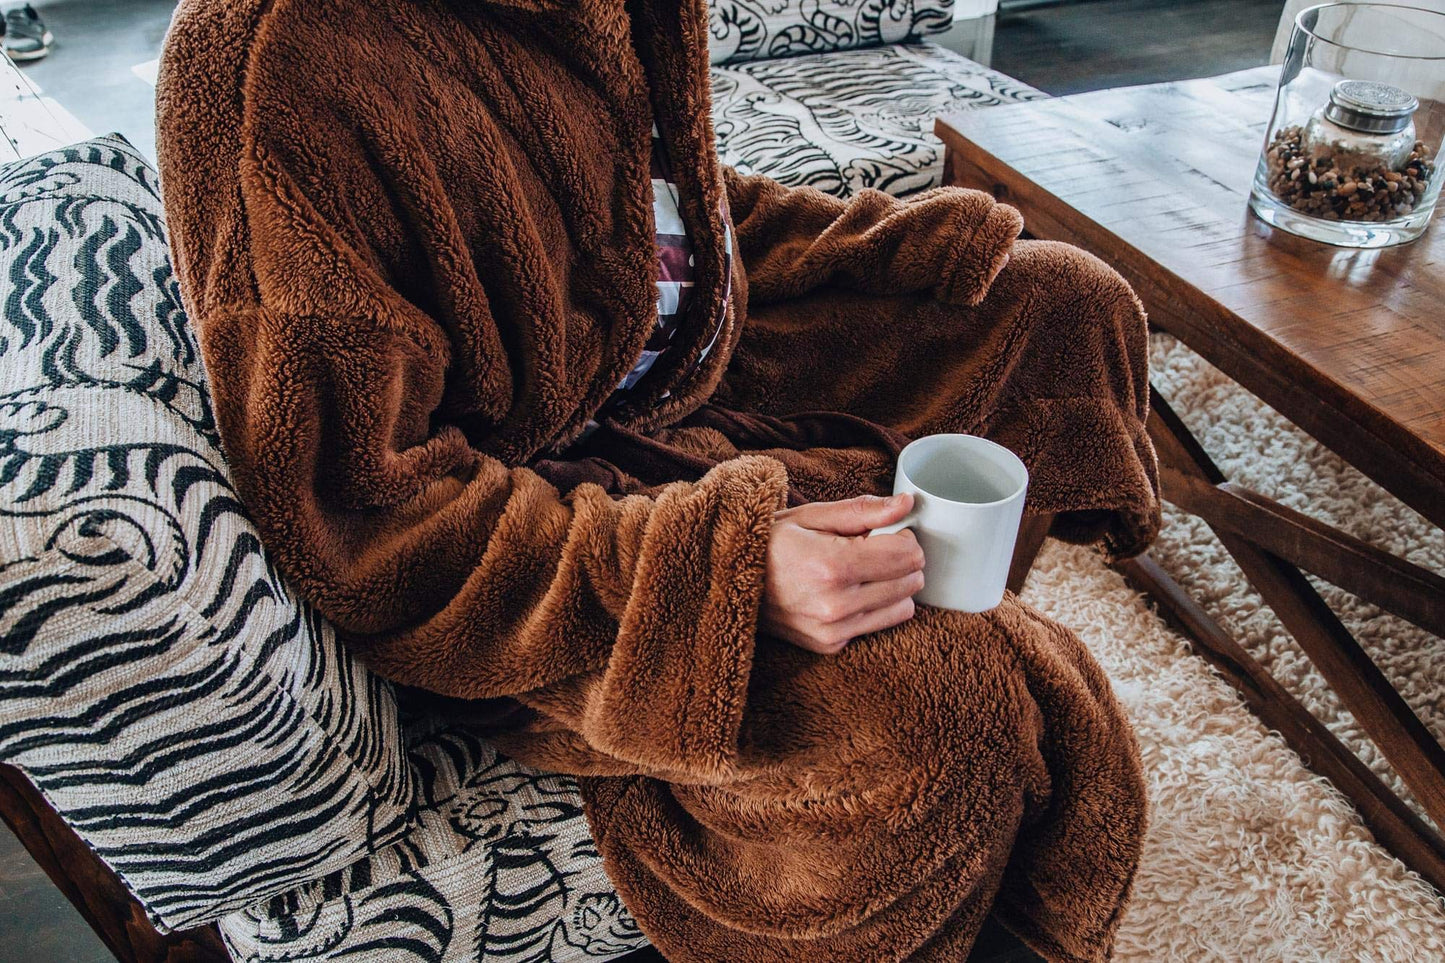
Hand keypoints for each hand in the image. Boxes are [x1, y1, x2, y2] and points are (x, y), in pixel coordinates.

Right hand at [760, 494, 925, 654]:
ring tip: (862, 571)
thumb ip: (862, 511)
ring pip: (903, 608)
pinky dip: (872, 606)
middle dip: (902, 560)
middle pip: (911, 582)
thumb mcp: (810, 516)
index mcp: (832, 566)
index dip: (904, 537)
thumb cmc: (768, 543)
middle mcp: (836, 604)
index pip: (907, 555)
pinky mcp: (830, 645)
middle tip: (874, 548)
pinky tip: (846, 591)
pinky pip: (878, 625)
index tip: (886, 531)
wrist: (726, 581)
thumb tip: (906, 504)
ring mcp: (833, 630)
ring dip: (893, 586)